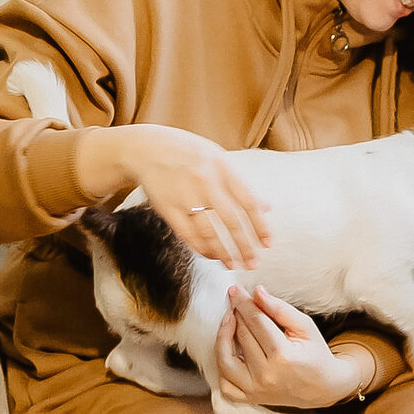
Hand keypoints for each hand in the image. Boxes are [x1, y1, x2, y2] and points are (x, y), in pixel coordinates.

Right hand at [76, 123, 269, 268]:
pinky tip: (212, 256)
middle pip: (231, 221)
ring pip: (210, 232)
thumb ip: (241, 183)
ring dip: (224, 253)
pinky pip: (188, 234)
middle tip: (252, 263)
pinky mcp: (168, 208)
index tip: (267, 244)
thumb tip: (267, 207)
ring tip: (234, 265)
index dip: (260, 226)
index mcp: (222, 167)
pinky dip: (202, 248)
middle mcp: (205, 182)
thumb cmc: (186, 152)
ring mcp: (185, 196)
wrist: (145, 148)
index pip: (248, 202)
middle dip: (245, 246)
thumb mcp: (217, 158)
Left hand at [215, 285, 364, 409]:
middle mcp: (266, 375)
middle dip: (236, 314)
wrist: (323, 387)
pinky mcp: (250, 398)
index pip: (256, 322)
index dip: (244, 303)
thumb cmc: (315, 353)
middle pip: (242, 337)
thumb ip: (281, 309)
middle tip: (234, 300)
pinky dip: (222, 366)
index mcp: (283, 356)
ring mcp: (256, 390)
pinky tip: (228, 349)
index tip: (236, 290)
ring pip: (225, 360)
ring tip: (228, 320)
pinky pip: (225, 384)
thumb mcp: (305, 327)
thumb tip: (257, 292)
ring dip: (222, 337)